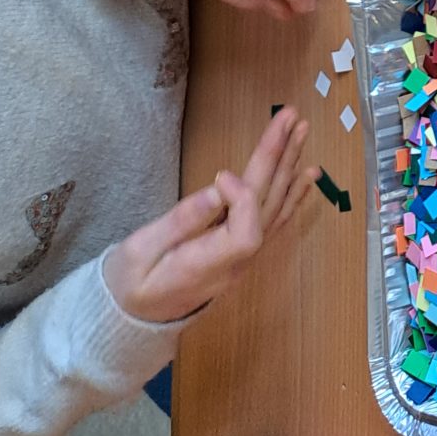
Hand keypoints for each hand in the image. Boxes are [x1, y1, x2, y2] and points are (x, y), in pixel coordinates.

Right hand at [103, 107, 314, 324]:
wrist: (135, 319)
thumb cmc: (129, 283)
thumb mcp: (140, 252)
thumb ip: (180, 222)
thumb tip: (217, 190)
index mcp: (206, 266)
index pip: (245, 232)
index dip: (241, 196)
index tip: (220, 172)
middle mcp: (235, 264)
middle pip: (265, 208)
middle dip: (278, 158)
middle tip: (290, 116)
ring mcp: (243, 260)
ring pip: (274, 209)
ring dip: (289, 166)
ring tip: (302, 131)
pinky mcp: (242, 253)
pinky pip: (274, 221)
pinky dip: (292, 193)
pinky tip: (307, 173)